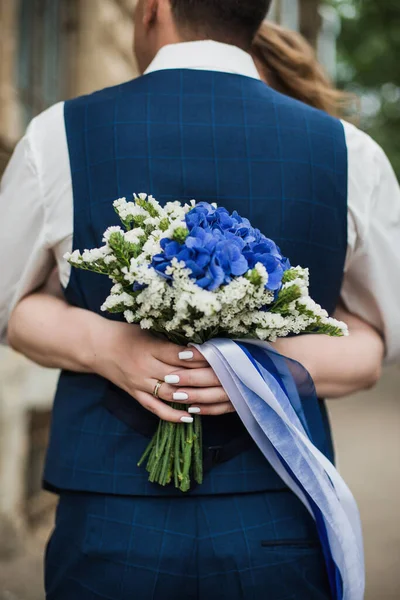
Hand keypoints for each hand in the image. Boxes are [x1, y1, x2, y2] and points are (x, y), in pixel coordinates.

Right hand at [90, 320, 232, 421]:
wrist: (96, 347)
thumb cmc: (126, 333)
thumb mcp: (148, 330)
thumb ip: (170, 339)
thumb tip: (199, 346)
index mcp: (149, 348)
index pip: (179, 355)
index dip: (199, 358)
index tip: (219, 358)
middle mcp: (145, 368)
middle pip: (179, 376)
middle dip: (202, 378)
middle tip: (225, 379)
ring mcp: (140, 384)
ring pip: (170, 394)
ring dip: (192, 397)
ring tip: (213, 398)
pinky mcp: (136, 395)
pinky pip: (155, 408)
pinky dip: (172, 415)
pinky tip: (189, 418)